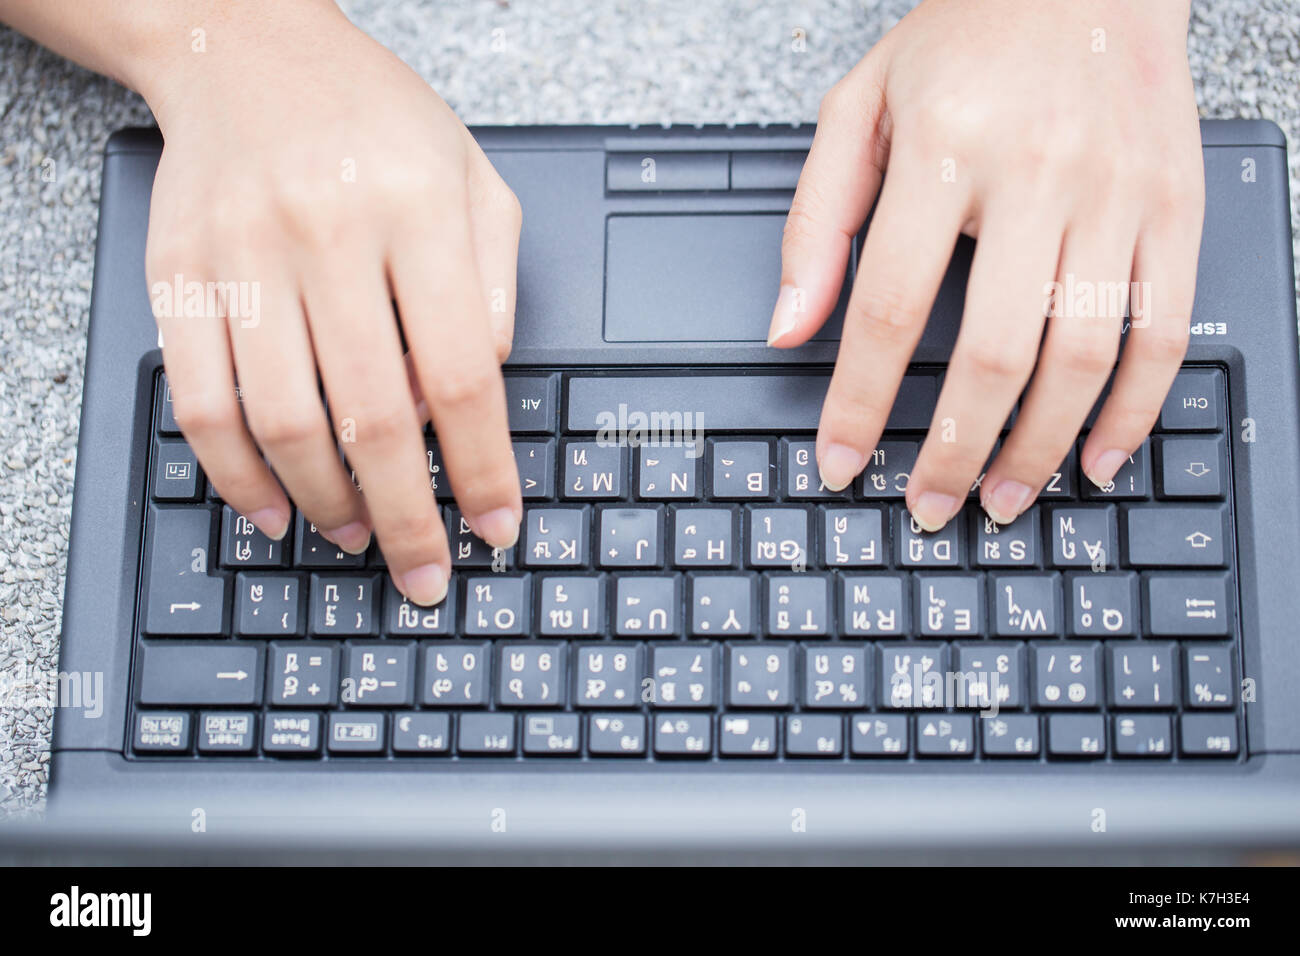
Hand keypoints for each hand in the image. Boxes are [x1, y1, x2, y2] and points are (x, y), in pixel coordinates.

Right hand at [142, 3, 521, 603]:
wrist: (245, 51)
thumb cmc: (374, 121)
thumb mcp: (472, 177)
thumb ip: (494, 284)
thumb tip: (477, 392)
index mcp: (417, 210)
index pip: (462, 375)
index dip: (482, 469)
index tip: (494, 527)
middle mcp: (327, 233)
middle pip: (373, 417)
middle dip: (408, 517)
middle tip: (425, 574)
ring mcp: (243, 256)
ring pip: (283, 422)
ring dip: (326, 503)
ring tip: (360, 537)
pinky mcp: (179, 276)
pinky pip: (201, 401)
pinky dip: (236, 474)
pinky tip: (273, 509)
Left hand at [769, 0, 1202, 529]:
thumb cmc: (966, 41)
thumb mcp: (861, 110)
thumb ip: (818, 221)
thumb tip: (790, 327)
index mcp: (946, 150)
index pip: (890, 308)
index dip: (859, 403)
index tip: (840, 463)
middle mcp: (1038, 176)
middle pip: (994, 352)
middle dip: (954, 451)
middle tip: (929, 507)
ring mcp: (1117, 195)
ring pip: (1082, 357)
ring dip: (1040, 449)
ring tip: (1002, 500)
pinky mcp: (1176, 208)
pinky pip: (1163, 330)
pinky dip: (1133, 408)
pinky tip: (1098, 457)